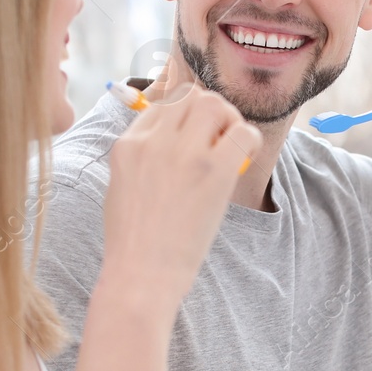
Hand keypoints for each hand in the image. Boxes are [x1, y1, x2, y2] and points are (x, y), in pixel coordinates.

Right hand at [101, 59, 260, 307]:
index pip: (162, 104)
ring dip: (229, 120)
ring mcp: (183, 153)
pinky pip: (242, 132)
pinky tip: (245, 158)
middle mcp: (153, 141)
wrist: (141, 275)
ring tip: (230, 147)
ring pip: (214, 104)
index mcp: (128, 145)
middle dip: (209, 111)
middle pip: (190, 96)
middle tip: (219, 138)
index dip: (184, 117)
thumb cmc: (134, 242)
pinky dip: (249, 140)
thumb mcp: (122, 188)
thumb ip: (143, 158)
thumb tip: (174, 140)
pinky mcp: (213, 171)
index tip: (196, 138)